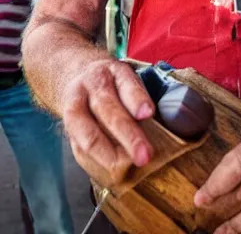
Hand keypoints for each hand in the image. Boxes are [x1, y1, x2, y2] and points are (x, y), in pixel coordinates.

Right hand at [62, 59, 154, 182]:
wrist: (78, 75)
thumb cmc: (115, 82)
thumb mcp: (130, 77)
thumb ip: (144, 97)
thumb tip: (170, 124)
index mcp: (114, 71)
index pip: (126, 84)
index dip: (137, 99)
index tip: (148, 113)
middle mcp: (92, 86)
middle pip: (108, 109)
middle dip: (127, 135)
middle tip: (145, 155)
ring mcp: (76, 106)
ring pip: (89, 132)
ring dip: (108, 154)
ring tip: (125, 168)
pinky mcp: (67, 128)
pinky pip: (78, 148)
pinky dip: (95, 162)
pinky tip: (109, 172)